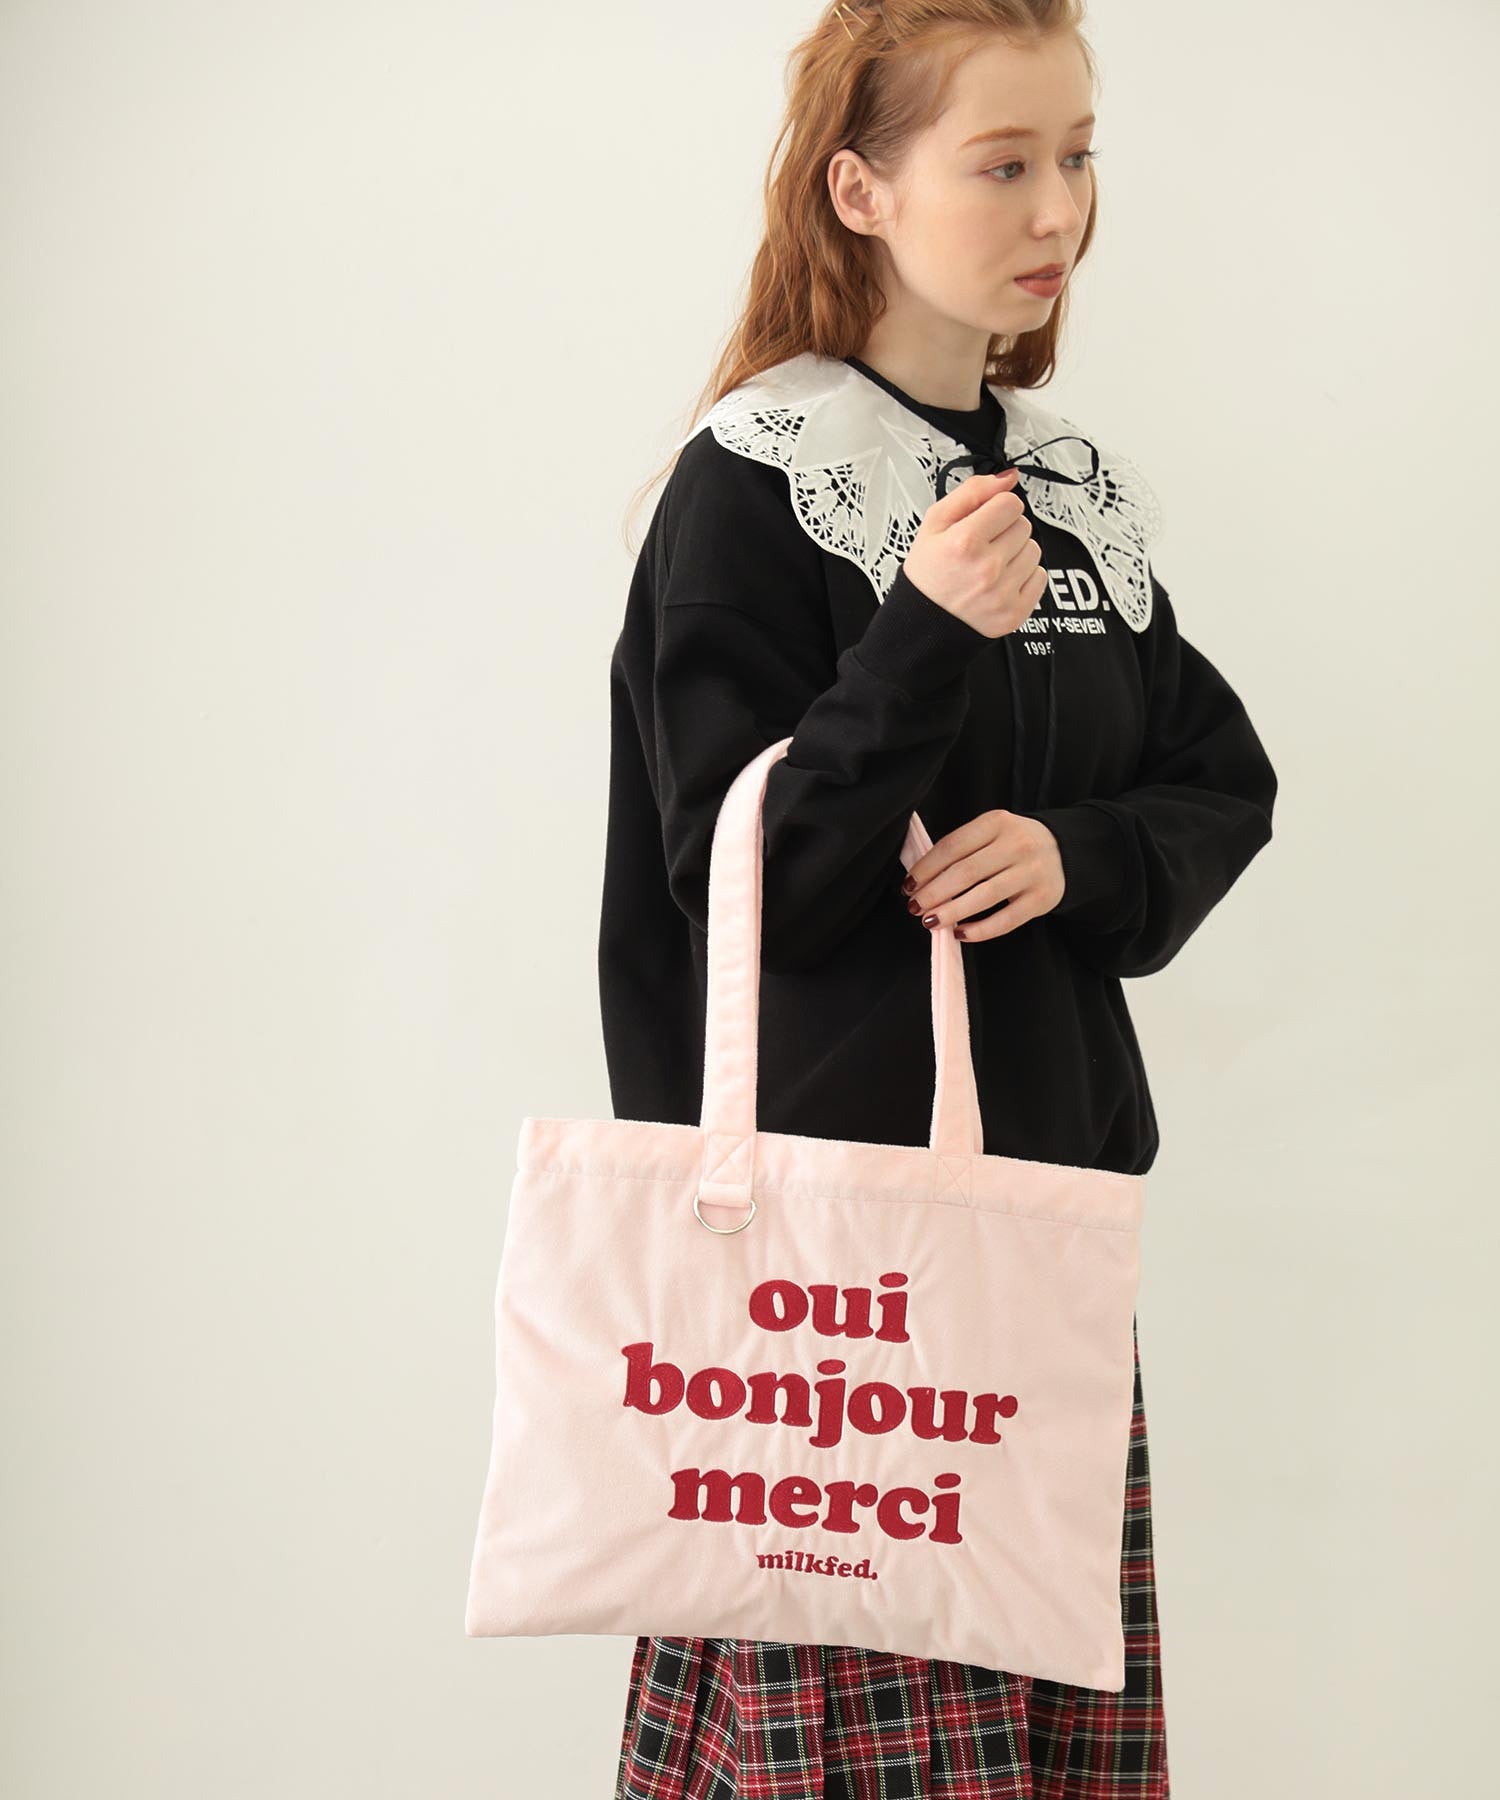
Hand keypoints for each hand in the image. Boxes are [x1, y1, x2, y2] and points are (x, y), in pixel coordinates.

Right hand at [900, 469, 1046, 638]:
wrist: (923, 621)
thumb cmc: (928, 572)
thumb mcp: (935, 522)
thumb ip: (973, 492)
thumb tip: (1008, 478)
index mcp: (965, 542)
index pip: (1010, 503)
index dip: (997, 509)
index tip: (984, 521)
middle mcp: (986, 569)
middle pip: (1024, 526)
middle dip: (1005, 531)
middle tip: (983, 547)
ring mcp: (1002, 594)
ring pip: (1034, 550)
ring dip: (1016, 553)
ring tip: (990, 565)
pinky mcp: (1014, 613)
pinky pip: (1040, 577)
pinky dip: (1024, 577)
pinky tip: (1000, 582)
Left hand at [902, 811, 1064, 940]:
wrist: (1065, 851)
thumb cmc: (1014, 844)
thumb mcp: (991, 832)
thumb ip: (963, 849)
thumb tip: (921, 880)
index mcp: (997, 822)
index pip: (953, 846)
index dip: (926, 868)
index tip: (908, 885)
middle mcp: (1017, 844)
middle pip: (966, 872)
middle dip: (934, 892)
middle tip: (914, 907)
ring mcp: (1031, 872)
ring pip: (984, 896)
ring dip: (952, 911)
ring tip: (930, 922)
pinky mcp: (1042, 898)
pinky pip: (1006, 919)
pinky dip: (980, 930)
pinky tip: (960, 933)